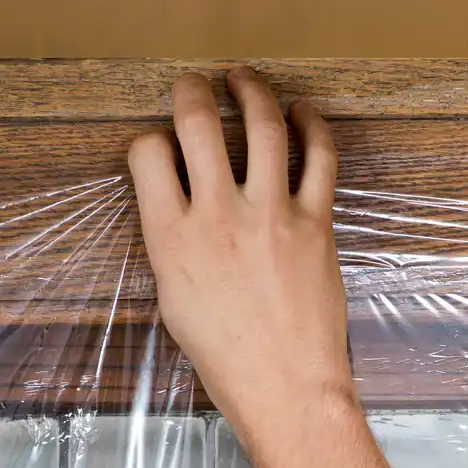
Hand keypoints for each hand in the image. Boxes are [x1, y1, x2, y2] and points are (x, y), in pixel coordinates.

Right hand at [128, 68, 351, 448]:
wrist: (284, 387)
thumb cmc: (225, 359)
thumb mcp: (173, 302)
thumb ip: (174, 246)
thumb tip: (180, 210)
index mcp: (172, 239)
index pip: (148, 156)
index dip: (148, 143)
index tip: (157, 148)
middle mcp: (218, 216)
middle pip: (198, 123)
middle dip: (190, 92)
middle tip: (192, 86)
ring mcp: (271, 214)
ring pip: (261, 125)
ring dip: (250, 90)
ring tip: (242, 79)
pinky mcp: (315, 221)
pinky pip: (319, 156)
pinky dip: (311, 125)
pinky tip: (301, 112)